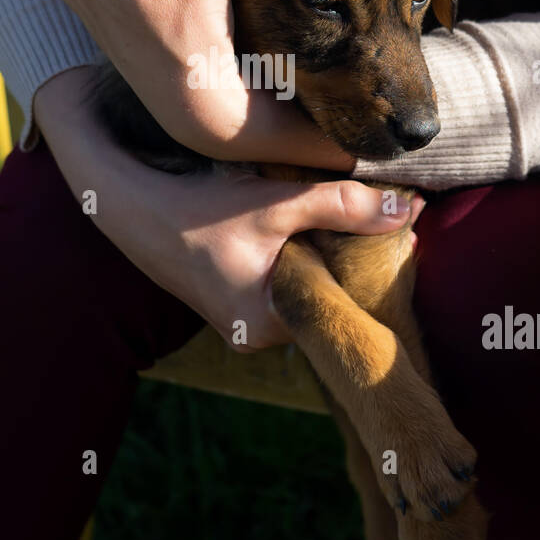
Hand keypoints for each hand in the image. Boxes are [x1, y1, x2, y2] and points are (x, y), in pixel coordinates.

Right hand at [33, 67, 423, 347]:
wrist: (129, 206)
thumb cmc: (198, 211)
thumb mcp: (277, 204)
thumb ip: (344, 205)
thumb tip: (410, 210)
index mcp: (268, 326)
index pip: (341, 300)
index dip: (372, 264)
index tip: (405, 231)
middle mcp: (257, 335)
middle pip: (324, 294)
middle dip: (352, 257)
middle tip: (388, 216)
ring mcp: (244, 319)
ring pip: (306, 283)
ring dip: (326, 250)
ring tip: (355, 216)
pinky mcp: (235, 296)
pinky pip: (285, 277)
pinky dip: (301, 251)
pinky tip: (311, 221)